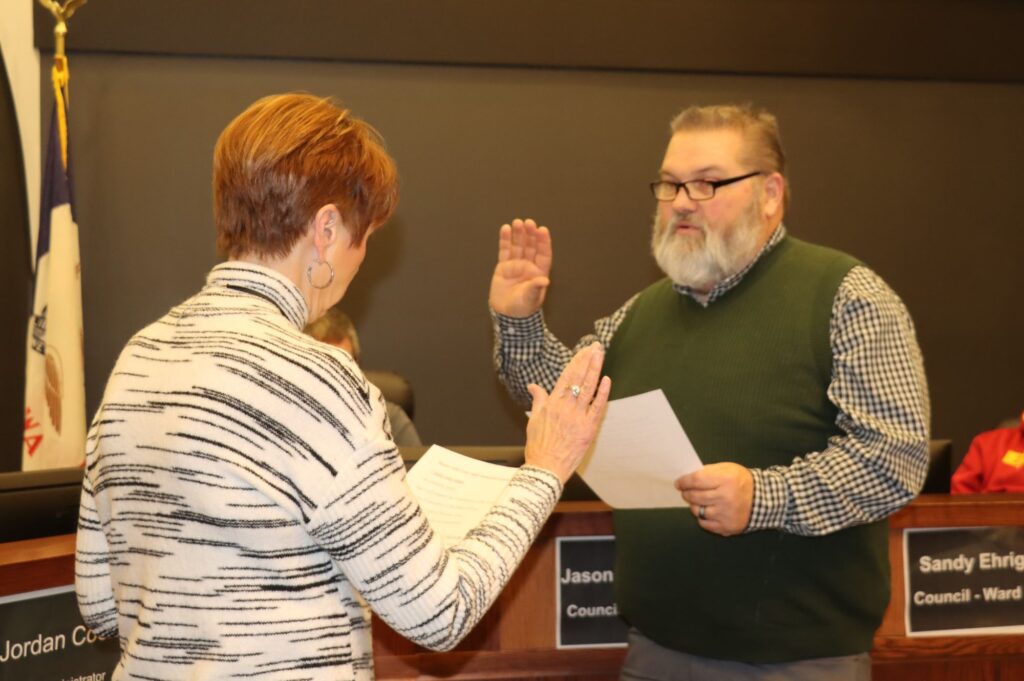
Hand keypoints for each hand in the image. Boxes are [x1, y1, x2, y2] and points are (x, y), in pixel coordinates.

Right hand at [489, 218, 552, 317]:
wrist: (506, 314)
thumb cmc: (522, 308)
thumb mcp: (530, 299)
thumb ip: (535, 288)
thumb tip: (545, 280)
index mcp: (539, 272)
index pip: (543, 254)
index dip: (543, 242)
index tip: (542, 230)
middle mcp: (528, 266)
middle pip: (531, 247)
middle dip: (530, 234)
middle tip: (528, 222)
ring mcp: (516, 265)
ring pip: (518, 246)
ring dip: (518, 234)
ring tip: (516, 222)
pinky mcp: (504, 266)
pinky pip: (505, 251)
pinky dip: (505, 240)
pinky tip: (505, 229)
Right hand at [524, 343, 610, 483]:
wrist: (546, 469)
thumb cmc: (538, 446)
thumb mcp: (534, 420)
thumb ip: (538, 400)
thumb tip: (533, 386)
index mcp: (552, 404)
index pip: (566, 377)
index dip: (576, 362)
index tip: (584, 350)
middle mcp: (565, 408)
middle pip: (578, 378)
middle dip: (588, 360)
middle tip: (596, 346)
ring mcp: (578, 418)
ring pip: (588, 388)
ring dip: (595, 370)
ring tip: (600, 355)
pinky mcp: (588, 429)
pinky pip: (597, 408)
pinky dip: (602, 393)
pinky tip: (606, 380)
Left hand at [675, 463, 753, 535]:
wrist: (763, 500)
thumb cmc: (742, 482)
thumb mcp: (728, 469)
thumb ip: (709, 471)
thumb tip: (688, 477)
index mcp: (726, 480)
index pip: (696, 480)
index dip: (684, 482)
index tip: (679, 483)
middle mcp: (725, 498)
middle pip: (694, 496)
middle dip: (686, 493)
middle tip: (685, 491)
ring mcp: (726, 514)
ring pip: (697, 511)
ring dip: (694, 505)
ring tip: (698, 501)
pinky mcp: (726, 527)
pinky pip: (704, 523)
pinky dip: (702, 517)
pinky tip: (707, 511)